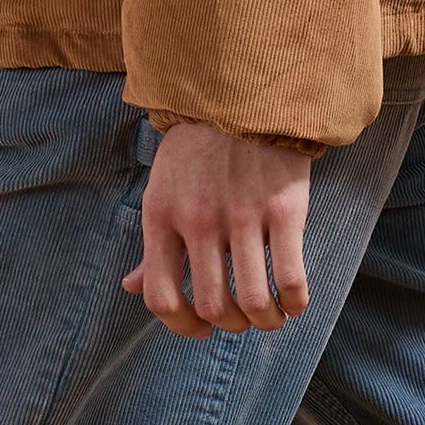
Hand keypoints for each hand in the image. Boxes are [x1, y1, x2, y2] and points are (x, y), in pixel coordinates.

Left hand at [122, 121, 312, 337]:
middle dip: (230, 324)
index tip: (202, 329)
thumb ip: (151, 245)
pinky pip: (289, 278)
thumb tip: (130, 289)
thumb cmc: (197, 150)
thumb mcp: (162, 191)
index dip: (182, 327)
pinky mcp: (283, 209)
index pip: (161, 298)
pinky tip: (294, 301)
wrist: (244, 96)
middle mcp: (198, 221)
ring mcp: (242, 216)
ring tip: (270, 315)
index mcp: (161, 217)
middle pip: (212, 307)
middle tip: (242, 318)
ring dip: (264, 321)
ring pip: (252, 301)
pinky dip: (294, 302)